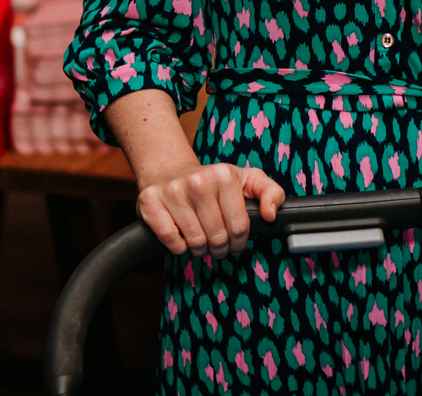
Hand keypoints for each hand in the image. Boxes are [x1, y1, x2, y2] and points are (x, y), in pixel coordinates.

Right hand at [135, 159, 285, 256]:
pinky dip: (178, 247)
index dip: (239, 242)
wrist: (169, 172)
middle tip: (217, 245)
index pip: (239, 227)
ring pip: (195, 242)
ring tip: (200, 242)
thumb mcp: (247, 179)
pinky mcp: (150, 202)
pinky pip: (171, 241)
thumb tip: (270, 214)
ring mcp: (172, 190)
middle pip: (218, 237)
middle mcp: (198, 181)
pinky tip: (182, 237)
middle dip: (220, 248)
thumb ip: (271, 193)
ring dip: (200, 250)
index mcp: (223, 174)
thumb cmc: (212, 182)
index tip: (235, 242)